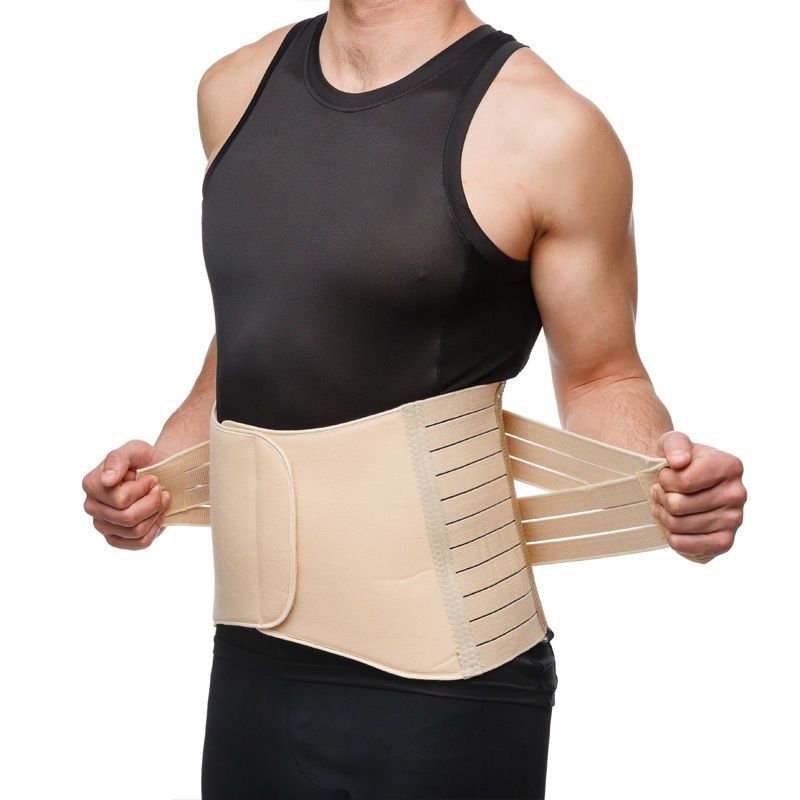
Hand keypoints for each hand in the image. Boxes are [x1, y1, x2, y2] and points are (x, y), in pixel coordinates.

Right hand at [82, 440, 170, 549]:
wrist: (161, 473)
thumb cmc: (146, 461)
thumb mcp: (135, 449)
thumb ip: (118, 458)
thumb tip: (106, 480)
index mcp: (91, 484)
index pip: (121, 499)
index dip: (144, 489)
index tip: (152, 478)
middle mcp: (92, 507)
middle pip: (128, 518)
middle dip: (152, 502)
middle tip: (160, 489)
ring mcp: (103, 526)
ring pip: (135, 531)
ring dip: (155, 514)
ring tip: (160, 500)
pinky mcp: (116, 539)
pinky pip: (140, 543)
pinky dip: (155, 528)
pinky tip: (156, 514)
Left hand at [649, 431, 746, 563]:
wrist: (680, 483)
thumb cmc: (676, 462)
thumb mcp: (672, 443)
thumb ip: (675, 444)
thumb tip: (679, 461)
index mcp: (730, 466)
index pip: (683, 481)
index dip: (664, 480)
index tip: (665, 475)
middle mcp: (738, 493)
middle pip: (678, 505)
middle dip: (661, 498)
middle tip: (659, 493)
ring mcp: (735, 520)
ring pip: (678, 525)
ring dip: (663, 515)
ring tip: (663, 506)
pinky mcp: (725, 542)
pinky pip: (684, 545)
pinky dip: (670, 535)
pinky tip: (672, 523)